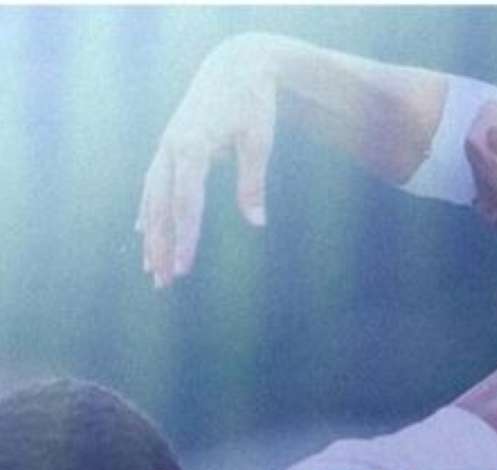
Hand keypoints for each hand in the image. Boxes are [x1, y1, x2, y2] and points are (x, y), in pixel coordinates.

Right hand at [137, 34, 276, 288]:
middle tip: (163, 284)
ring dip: (152, 236)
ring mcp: (166, 148)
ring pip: (153, 200)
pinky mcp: (168, 147)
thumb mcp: (259, 140)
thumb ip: (253, 182)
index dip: (185, 239)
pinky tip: (145, 234)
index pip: (187, 204)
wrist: (234, 66)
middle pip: (162, 208)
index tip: (184, 269)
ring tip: (151, 270)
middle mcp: (170, 149)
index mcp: (191, 148)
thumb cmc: (252, 103)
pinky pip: (153, 186)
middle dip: (162, 247)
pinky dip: (150, 212)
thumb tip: (256, 223)